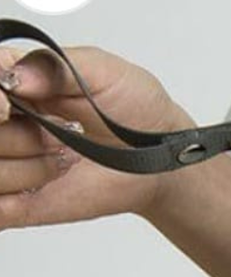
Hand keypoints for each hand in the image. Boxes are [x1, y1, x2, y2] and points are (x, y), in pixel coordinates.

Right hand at [0, 42, 191, 229]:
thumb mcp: (102, 71)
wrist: (163, 157)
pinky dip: (11, 201)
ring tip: (61, 159)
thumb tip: (15, 77)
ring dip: (27, 166)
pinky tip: (48, 183)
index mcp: (10, 80)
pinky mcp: (24, 203)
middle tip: (53, 132)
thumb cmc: (136, 110)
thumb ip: (55, 65)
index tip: (10, 104)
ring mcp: (11, 163)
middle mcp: (3, 121)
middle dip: (15, 134)